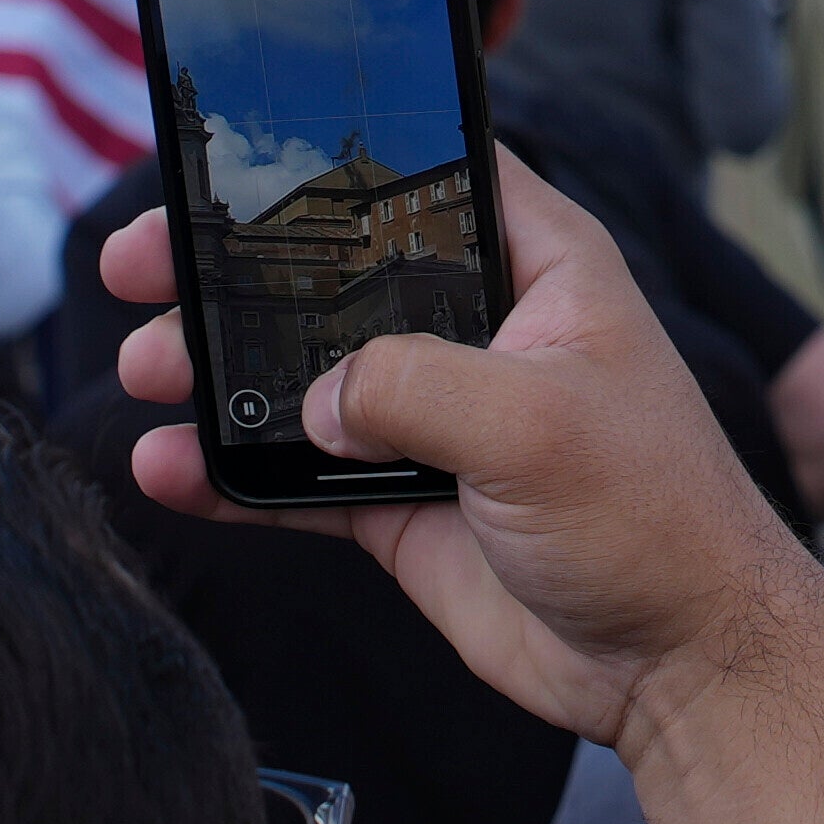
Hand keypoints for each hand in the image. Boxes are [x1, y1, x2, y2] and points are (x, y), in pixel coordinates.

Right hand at [110, 155, 814, 753]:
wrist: (679, 664)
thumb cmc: (656, 519)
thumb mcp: (538, 426)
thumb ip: (415, 387)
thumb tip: (317, 401)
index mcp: (538, 268)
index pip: (427, 176)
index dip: (334, 159)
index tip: (234, 160)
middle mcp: (480, 330)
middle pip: (334, 273)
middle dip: (234, 270)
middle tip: (144, 266)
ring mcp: (437, 419)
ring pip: (303, 375)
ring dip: (218, 372)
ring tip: (143, 370)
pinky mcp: (406, 503)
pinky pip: (299, 478)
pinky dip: (233, 476)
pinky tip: (170, 470)